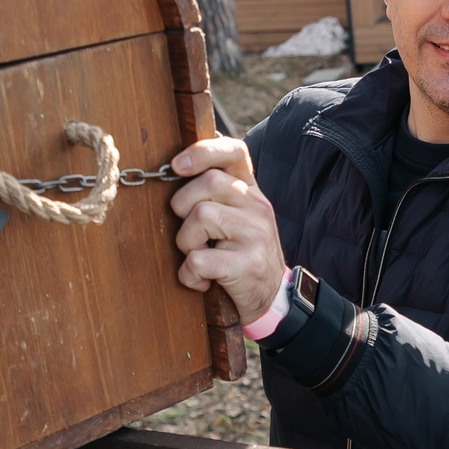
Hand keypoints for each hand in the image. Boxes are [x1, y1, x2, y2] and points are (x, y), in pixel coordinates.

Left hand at [168, 137, 286, 323]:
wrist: (272, 297)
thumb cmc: (241, 253)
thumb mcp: (237, 216)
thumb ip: (216, 192)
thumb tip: (176, 166)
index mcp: (251, 191)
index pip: (234, 152)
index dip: (203, 151)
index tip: (178, 165)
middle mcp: (258, 207)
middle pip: (208, 183)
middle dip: (183, 207)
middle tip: (191, 232)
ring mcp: (256, 235)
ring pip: (201, 216)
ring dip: (187, 242)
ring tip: (198, 256)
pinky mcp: (248, 265)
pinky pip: (199, 259)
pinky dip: (190, 274)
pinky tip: (201, 280)